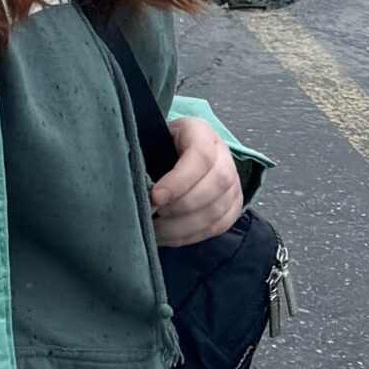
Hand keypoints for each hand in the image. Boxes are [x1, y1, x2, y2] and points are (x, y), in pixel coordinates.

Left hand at [151, 112, 242, 245]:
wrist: (176, 149)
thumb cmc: (159, 144)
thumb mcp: (151, 138)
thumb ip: (144, 154)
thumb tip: (135, 182)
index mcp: (201, 132)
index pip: (200, 156)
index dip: (179, 180)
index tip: (156, 196)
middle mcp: (223, 155)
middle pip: (216, 183)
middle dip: (183, 205)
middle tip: (156, 214)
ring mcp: (233, 181)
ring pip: (219, 208)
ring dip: (186, 226)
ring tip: (158, 230)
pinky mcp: (233, 204)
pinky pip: (219, 225)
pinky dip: (193, 235)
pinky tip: (171, 236)